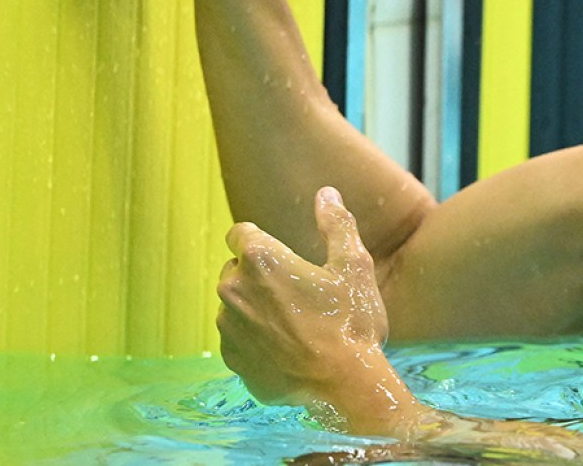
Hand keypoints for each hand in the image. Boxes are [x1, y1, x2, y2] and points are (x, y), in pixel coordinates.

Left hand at [216, 187, 391, 415]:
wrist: (345, 387)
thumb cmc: (351, 323)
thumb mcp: (354, 266)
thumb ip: (337, 224)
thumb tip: (326, 194)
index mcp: (260, 259)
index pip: (239, 233)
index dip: (259, 240)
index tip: (281, 255)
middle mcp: (233, 290)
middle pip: (235, 269)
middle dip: (258, 275)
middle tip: (297, 293)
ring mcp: (229, 327)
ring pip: (235, 305)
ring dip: (255, 307)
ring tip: (294, 324)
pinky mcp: (232, 358)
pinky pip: (237, 339)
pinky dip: (255, 340)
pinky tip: (286, 350)